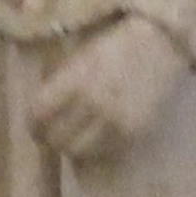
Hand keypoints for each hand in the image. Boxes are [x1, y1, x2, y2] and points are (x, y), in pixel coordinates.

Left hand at [32, 13, 191, 164]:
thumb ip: (60, 84)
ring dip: (72, 146)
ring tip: (74, 137)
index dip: (33, 123)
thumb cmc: (116, 43)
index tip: (36, 124)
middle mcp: (94, 104)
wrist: (162, 43)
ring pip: (79, 152)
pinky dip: (96, 149)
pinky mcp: (135, 133)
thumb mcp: (80, 56)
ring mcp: (116, 122)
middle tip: (53, 134)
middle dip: (50, 137)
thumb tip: (40, 111)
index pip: (39, 115)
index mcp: (76, 80)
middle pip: (57, 138)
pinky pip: (105, 153)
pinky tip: (97, 136)